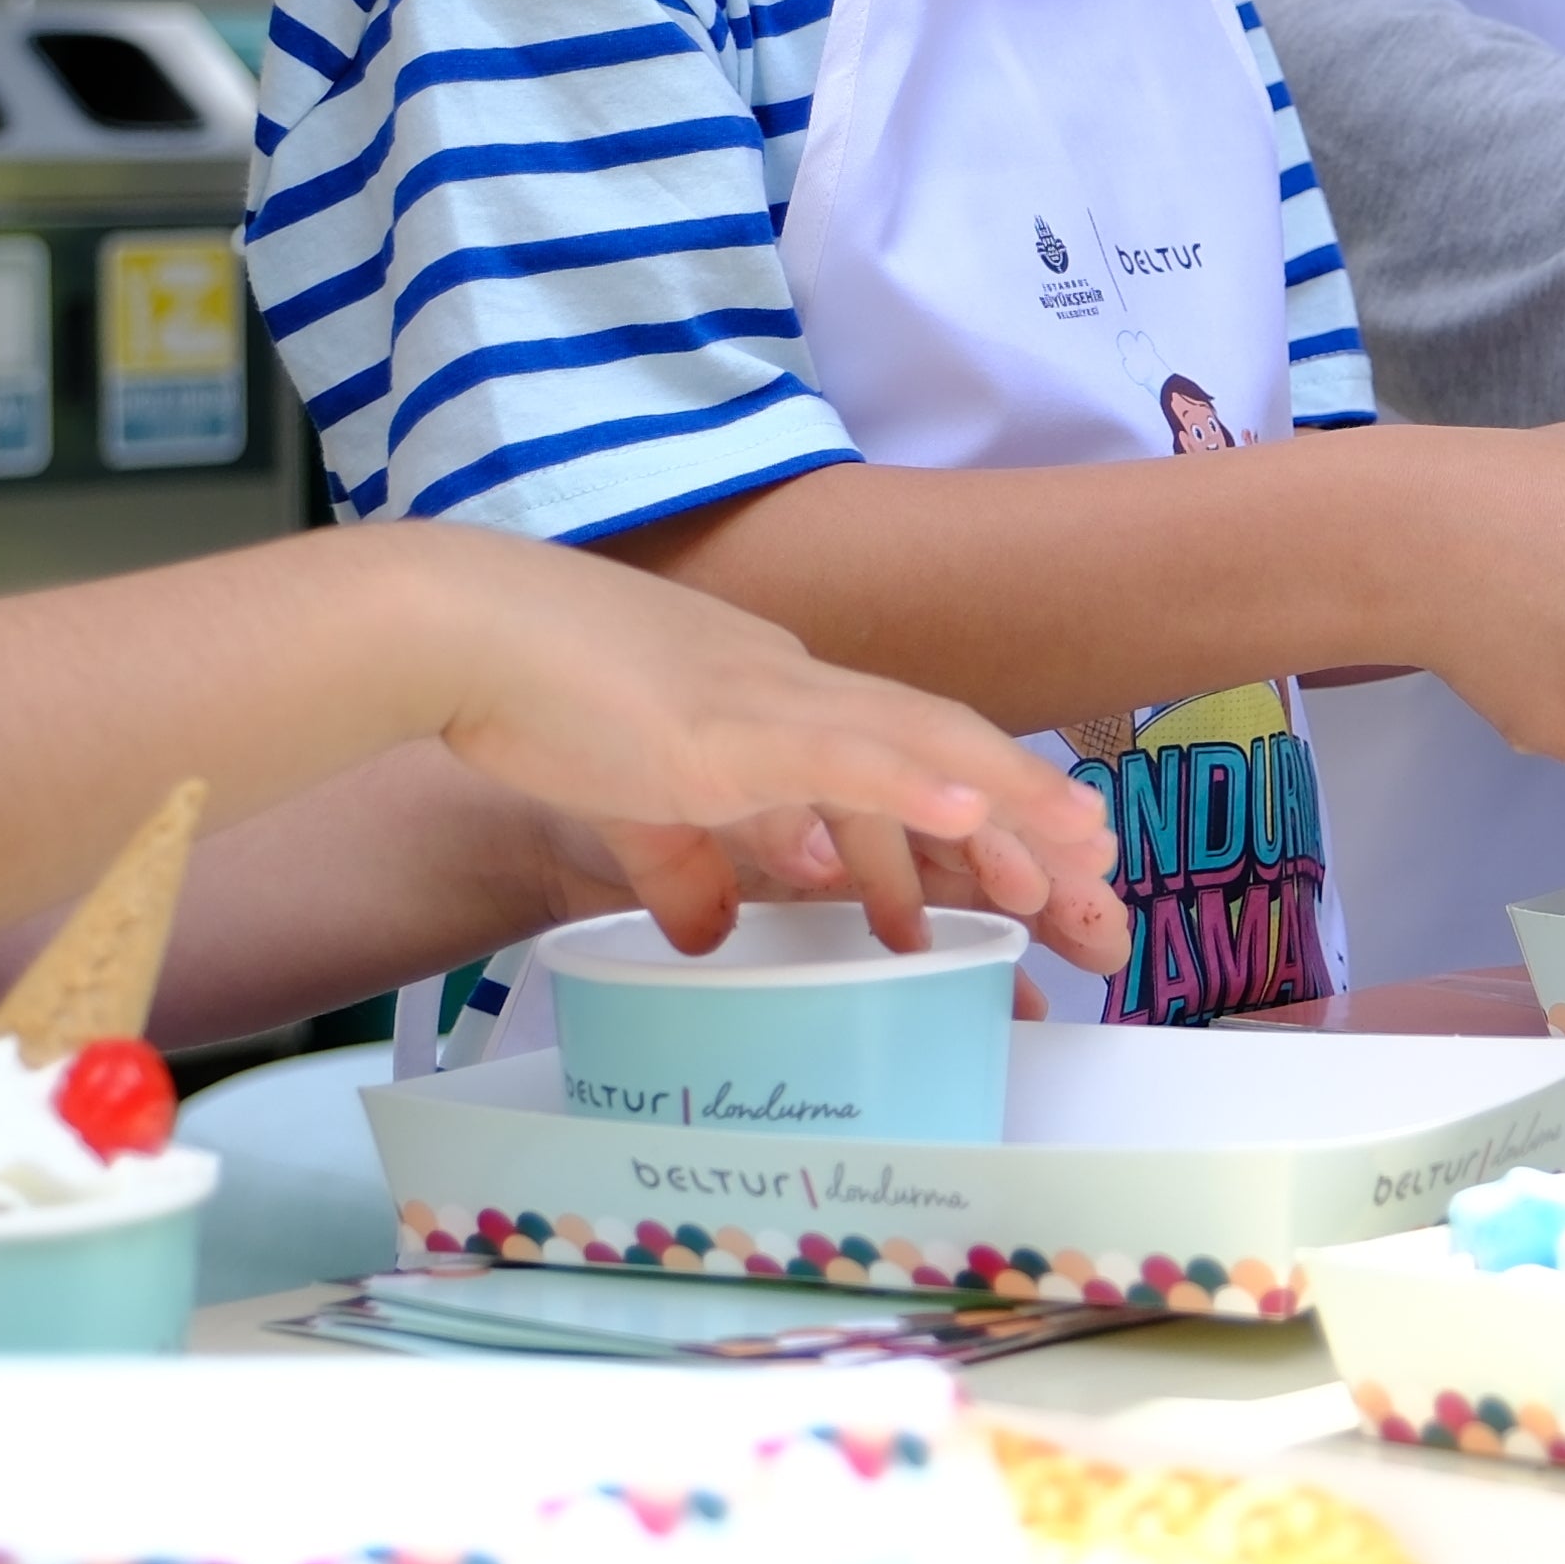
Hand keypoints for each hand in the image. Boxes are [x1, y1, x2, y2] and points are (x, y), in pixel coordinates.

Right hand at [403, 538, 1130, 977]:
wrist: (463, 629)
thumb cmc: (532, 697)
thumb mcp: (628, 802)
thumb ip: (681, 865)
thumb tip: (711, 934)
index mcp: (777, 701)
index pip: (904, 761)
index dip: (981, 822)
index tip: (1046, 883)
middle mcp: (795, 690)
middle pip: (942, 757)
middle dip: (1027, 833)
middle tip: (1101, 903)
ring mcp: (769, 701)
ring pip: (922, 746)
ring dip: (1010, 803)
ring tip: (1087, 853)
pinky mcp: (728, 727)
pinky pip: (843, 753)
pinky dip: (915, 783)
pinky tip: (973, 809)